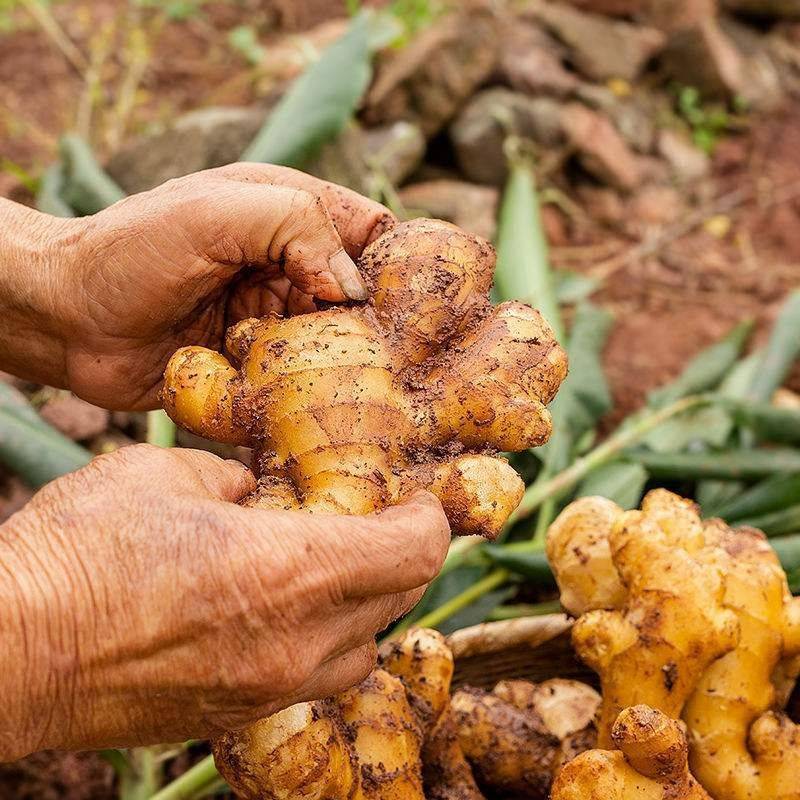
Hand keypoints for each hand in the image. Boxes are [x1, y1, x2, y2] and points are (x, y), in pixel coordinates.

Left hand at [0, 165, 393, 408]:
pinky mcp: (256, 364)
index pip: (371, 231)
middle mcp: (288, 267)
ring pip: (335, 344)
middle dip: (372, 323)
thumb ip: (296, 226)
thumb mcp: (218, 212)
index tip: (412, 298)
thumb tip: (354, 288)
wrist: (67, 319)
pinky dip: (303, 390)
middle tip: (380, 352)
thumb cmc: (133, 250)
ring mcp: (273, 318)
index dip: (398, 258)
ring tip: (338, 379)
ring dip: (337, 361)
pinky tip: (302, 401)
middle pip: (360, 296)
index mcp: (288, 214)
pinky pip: (297, 381)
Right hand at [0, 444, 448, 758]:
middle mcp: (295, 641)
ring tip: (332, 569)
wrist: (10, 651)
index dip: (429, 522)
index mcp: (290, 571)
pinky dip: (321, 642)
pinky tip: (281, 612)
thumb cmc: (80, 553)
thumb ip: (229, 482)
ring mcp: (268, 687)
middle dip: (401, 557)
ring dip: (364, 606)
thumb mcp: (163, 477)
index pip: (411, 553)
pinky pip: (312, 678)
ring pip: (361, 649)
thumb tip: (253, 492)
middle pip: (398, 600)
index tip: (418, 503)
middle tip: (378, 523)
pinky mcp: (236, 715)